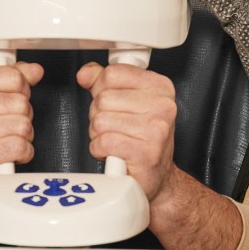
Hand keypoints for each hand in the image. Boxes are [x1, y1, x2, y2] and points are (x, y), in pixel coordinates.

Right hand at [0, 62, 43, 171]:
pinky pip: (20, 146)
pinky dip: (23, 152)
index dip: (21, 91)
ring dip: (23, 136)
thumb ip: (13, 80)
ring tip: (6, 139)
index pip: (13, 76)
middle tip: (7, 125)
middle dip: (23, 116)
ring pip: (23, 125)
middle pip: (21, 102)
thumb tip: (35, 70)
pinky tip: (9, 153)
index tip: (10, 101)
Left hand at [76, 61, 176, 202]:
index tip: (112, 102)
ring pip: (100, 120)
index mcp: (160, 87)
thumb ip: (104, 83)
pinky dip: (99, 149)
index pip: (113, 73)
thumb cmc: (142, 139)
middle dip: (98, 114)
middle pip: (103, 97)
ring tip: (115, 140)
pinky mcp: (145, 153)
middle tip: (115, 127)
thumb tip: (85, 73)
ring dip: (98, 134)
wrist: (156, 175)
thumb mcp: (126, 102)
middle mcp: (163, 106)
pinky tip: (113, 152)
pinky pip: (103, 141)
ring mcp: (156, 129)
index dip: (100, 88)